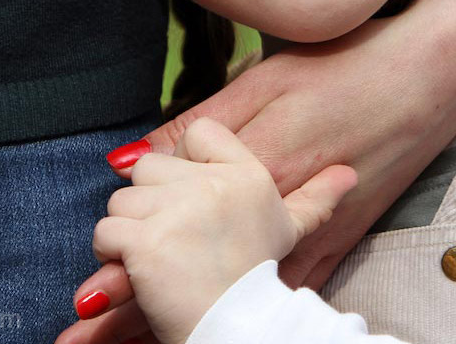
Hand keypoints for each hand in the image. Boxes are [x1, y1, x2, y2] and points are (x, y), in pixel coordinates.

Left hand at [58, 118, 355, 343]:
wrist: (241, 329)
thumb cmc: (259, 277)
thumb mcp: (290, 232)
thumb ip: (313, 198)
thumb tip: (348, 175)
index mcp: (248, 175)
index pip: (199, 131)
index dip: (184, 160)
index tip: (190, 195)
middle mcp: (215, 185)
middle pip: (149, 166)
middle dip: (151, 201)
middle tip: (174, 236)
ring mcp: (179, 211)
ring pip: (122, 201)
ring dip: (129, 232)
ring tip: (161, 257)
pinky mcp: (147, 242)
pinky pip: (107, 233)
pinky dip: (112, 256)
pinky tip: (140, 271)